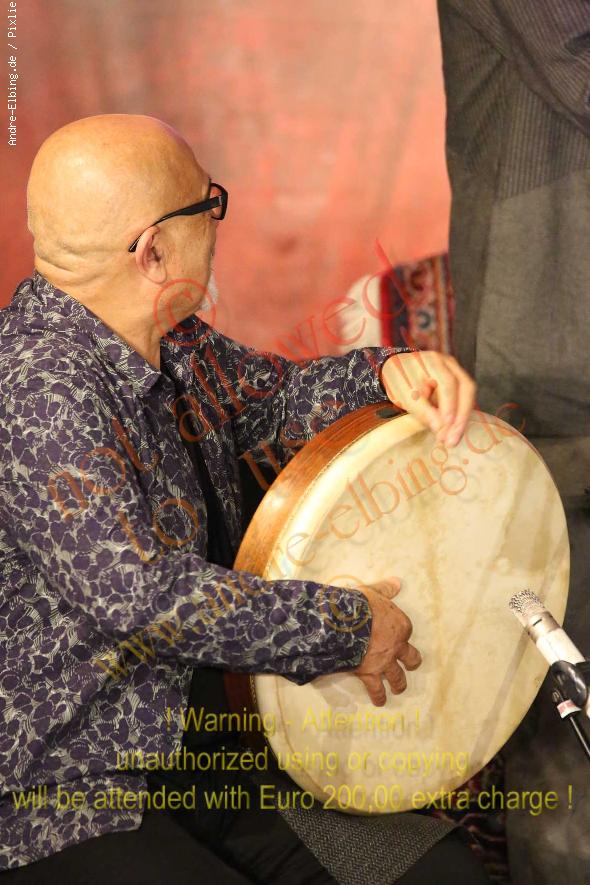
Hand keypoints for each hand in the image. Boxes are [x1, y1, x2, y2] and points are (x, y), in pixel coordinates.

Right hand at [352, 578, 421, 705]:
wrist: (345, 623)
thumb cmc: (360, 605)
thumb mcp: (374, 592)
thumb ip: (386, 589)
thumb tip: (397, 582)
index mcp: (400, 626)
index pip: (406, 631)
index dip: (401, 634)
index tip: (397, 635)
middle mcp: (396, 647)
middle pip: (410, 658)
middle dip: (411, 663)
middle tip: (410, 666)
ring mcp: (384, 662)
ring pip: (398, 678)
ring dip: (399, 684)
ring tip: (398, 689)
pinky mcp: (370, 674)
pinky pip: (377, 689)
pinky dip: (378, 696)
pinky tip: (379, 702)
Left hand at [381, 350, 475, 446]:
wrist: (398, 370)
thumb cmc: (400, 379)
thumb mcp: (404, 394)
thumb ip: (422, 410)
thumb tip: (440, 428)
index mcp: (433, 361)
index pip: (448, 383)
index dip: (449, 405)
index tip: (446, 424)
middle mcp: (449, 364)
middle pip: (466, 388)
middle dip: (461, 416)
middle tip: (453, 439)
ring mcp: (456, 372)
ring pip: (468, 395)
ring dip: (462, 419)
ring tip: (453, 439)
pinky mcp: (458, 383)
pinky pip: (464, 400)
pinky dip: (459, 416)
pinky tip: (453, 431)